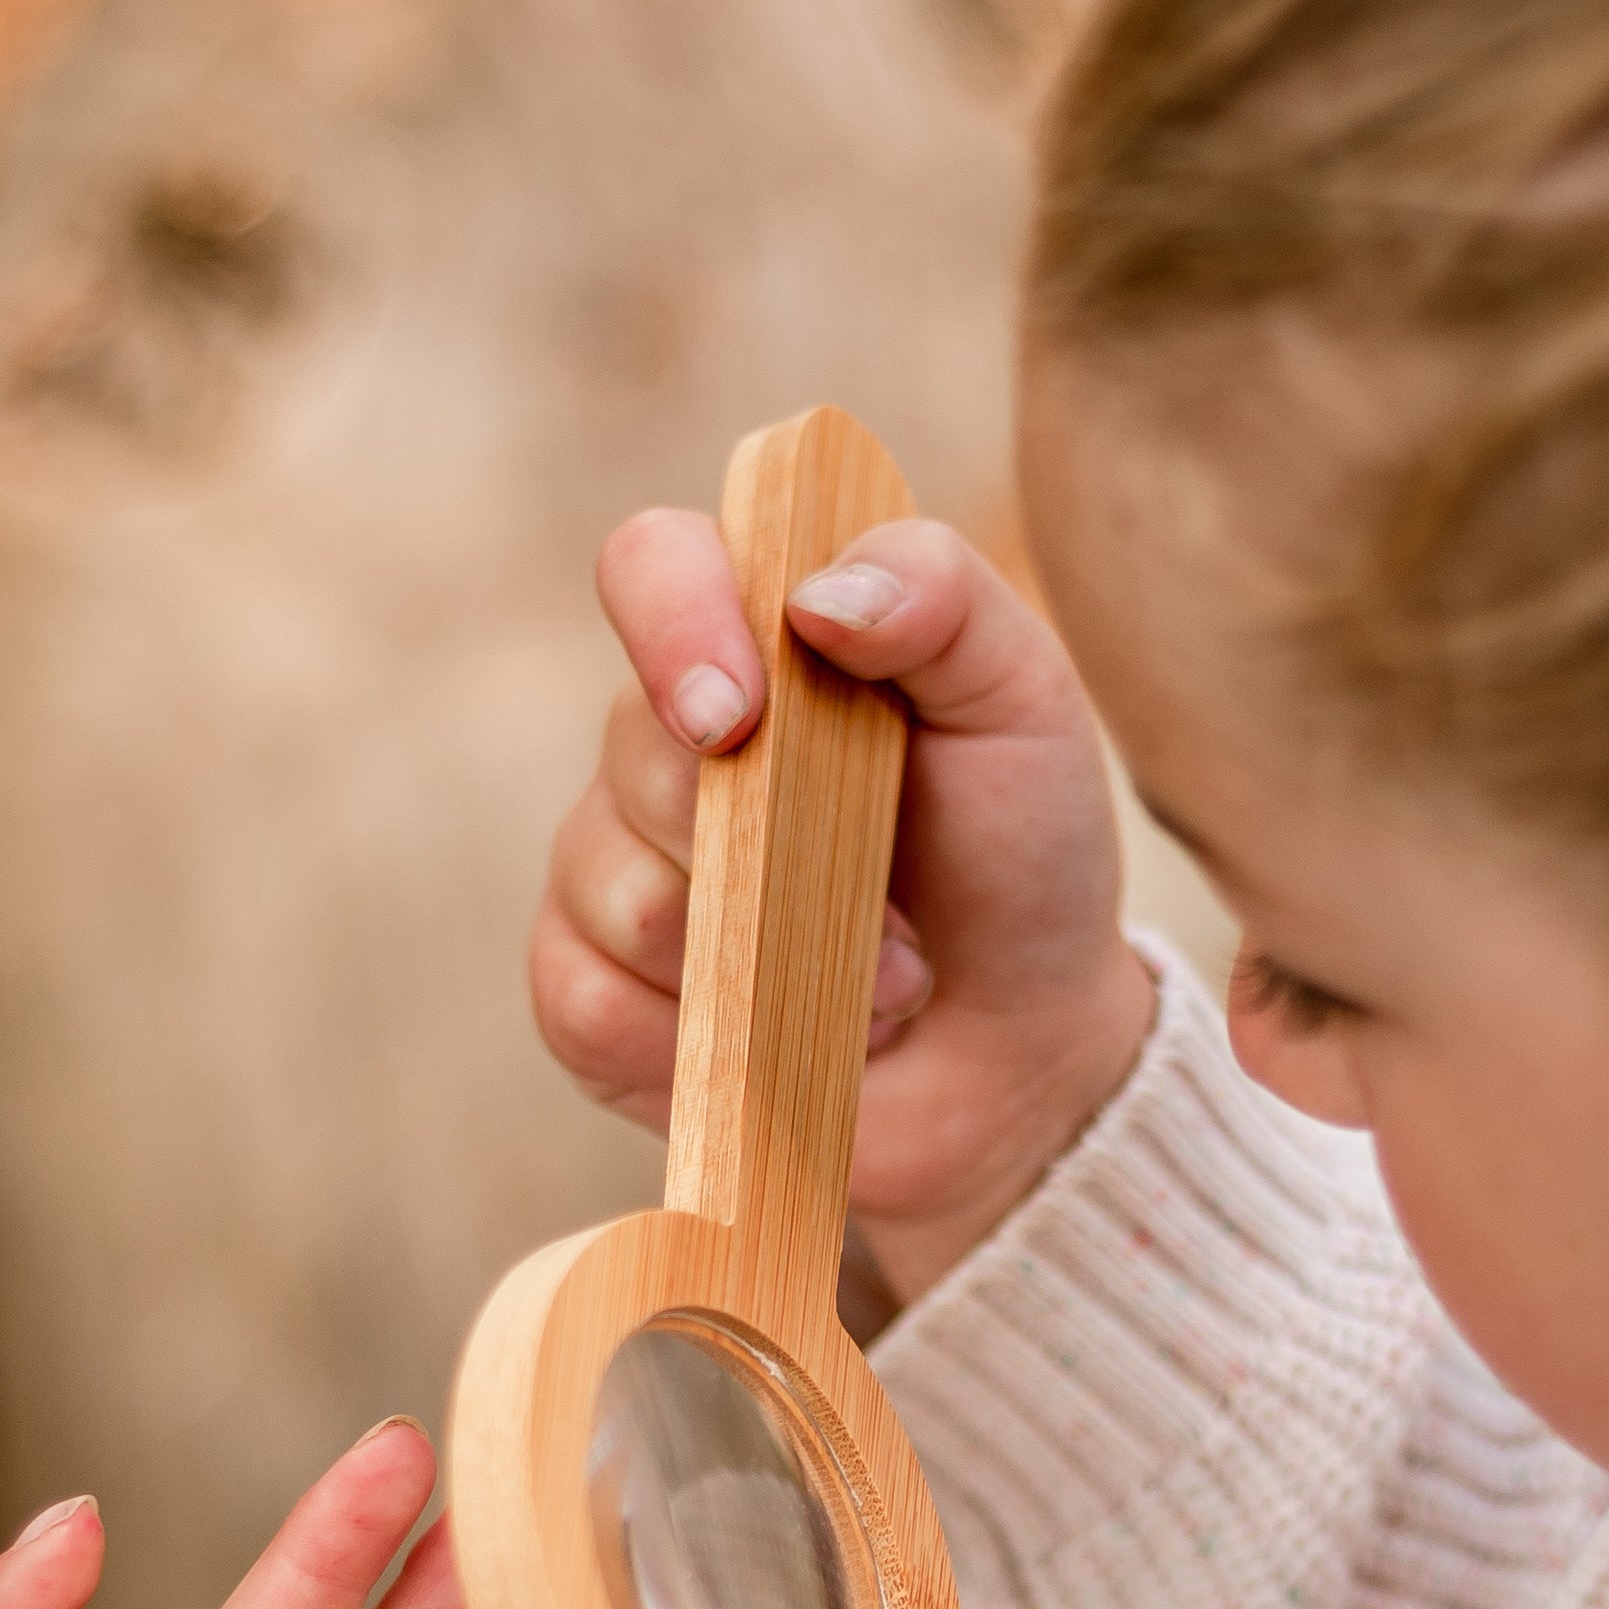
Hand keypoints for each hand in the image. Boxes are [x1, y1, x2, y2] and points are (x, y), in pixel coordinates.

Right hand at [534, 502, 1159, 1300]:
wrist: (1020, 1041)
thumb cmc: (1017, 850)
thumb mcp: (1023, 703)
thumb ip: (945, 601)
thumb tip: (818, 597)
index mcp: (756, 635)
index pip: (653, 567)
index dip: (673, 624)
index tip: (739, 715)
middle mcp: (663, 738)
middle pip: (636, 752)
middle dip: (771, 846)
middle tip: (890, 904)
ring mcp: (616, 864)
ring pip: (616, 891)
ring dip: (765, 958)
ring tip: (867, 983)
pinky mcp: (592, 994)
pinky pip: (585, 1006)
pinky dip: (695, 1038)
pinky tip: (776, 1038)